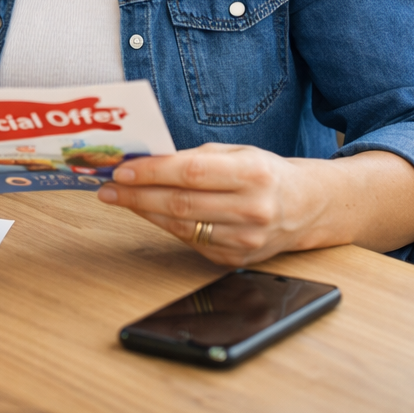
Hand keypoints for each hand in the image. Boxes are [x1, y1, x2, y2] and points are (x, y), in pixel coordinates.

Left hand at [95, 143, 320, 265]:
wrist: (306, 207)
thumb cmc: (264, 174)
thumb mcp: (237, 153)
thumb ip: (195, 156)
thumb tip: (145, 161)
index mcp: (253, 174)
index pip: (191, 173)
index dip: (152, 172)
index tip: (122, 169)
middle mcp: (252, 210)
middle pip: (181, 203)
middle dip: (136, 194)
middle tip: (108, 187)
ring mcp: (245, 240)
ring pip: (180, 226)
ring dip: (143, 211)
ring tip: (119, 198)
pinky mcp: (236, 259)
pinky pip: (190, 241)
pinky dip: (165, 225)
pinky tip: (149, 212)